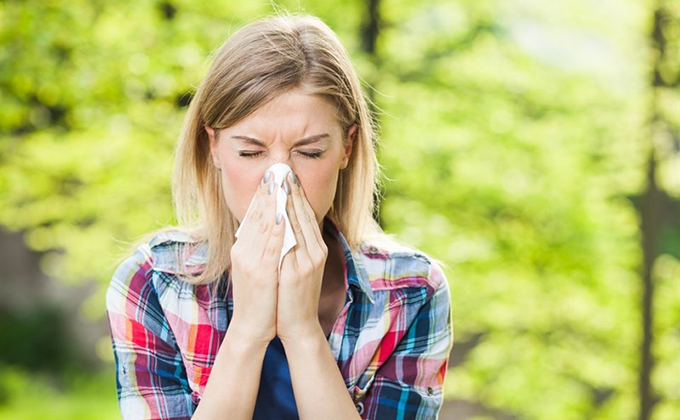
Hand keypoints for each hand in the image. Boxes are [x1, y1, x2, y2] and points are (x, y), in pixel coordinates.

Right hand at [228, 171, 284, 345]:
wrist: (252, 327)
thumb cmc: (260, 299)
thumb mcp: (258, 268)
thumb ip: (262, 247)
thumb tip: (272, 227)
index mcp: (243, 248)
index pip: (254, 215)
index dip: (263, 194)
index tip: (272, 175)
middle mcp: (243, 251)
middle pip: (257, 215)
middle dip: (268, 191)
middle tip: (276, 169)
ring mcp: (250, 261)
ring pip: (262, 225)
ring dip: (272, 202)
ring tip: (279, 182)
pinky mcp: (260, 273)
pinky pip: (270, 245)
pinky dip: (275, 227)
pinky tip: (281, 213)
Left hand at [276, 171, 327, 343]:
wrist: (298, 325)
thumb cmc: (293, 296)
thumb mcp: (296, 266)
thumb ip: (293, 245)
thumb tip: (282, 222)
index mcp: (315, 249)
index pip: (305, 214)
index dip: (296, 193)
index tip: (285, 174)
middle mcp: (315, 251)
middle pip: (303, 214)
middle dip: (292, 190)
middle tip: (282, 168)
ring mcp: (309, 261)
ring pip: (298, 224)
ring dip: (287, 201)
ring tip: (278, 181)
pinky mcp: (299, 271)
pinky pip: (291, 242)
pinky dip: (285, 224)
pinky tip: (276, 211)